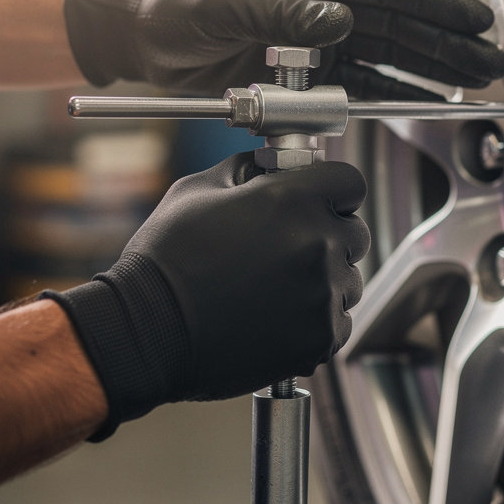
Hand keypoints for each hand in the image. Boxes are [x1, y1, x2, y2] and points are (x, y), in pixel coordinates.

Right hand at [43, 153, 368, 438]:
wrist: (148, 331)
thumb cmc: (165, 260)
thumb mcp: (198, 190)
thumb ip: (247, 170)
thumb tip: (270, 166)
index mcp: (292, 199)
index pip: (349, 182)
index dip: (335, 190)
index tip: (321, 200)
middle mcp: (316, 243)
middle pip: (356, 232)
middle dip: (330, 235)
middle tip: (292, 247)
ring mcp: (322, 293)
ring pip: (349, 280)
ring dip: (326, 280)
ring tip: (279, 287)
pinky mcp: (320, 337)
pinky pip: (340, 320)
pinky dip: (318, 319)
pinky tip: (279, 316)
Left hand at [63, 0, 503, 95]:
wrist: (142, 36)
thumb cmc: (176, 3)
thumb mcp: (227, 3)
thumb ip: (284, 16)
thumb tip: (341, 22)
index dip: (432, 1)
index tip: (473, 17)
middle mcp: (319, 4)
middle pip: (397, 23)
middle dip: (445, 43)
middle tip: (490, 61)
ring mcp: (314, 40)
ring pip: (386, 56)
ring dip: (428, 71)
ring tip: (471, 83)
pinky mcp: (302, 72)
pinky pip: (356, 85)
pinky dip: (389, 95)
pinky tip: (422, 102)